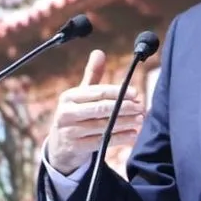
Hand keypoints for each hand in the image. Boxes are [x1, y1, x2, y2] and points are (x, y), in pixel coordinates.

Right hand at [45, 49, 145, 174]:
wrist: (59, 147)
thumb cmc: (75, 115)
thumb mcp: (80, 95)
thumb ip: (92, 75)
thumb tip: (99, 52)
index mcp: (69, 97)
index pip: (98, 92)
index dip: (119, 92)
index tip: (136, 93)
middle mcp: (66, 113)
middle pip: (101, 109)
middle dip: (124, 108)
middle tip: (141, 107)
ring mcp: (70, 132)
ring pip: (103, 126)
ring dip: (125, 123)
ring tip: (140, 119)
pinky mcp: (76, 148)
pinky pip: (102, 142)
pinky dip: (120, 138)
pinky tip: (133, 134)